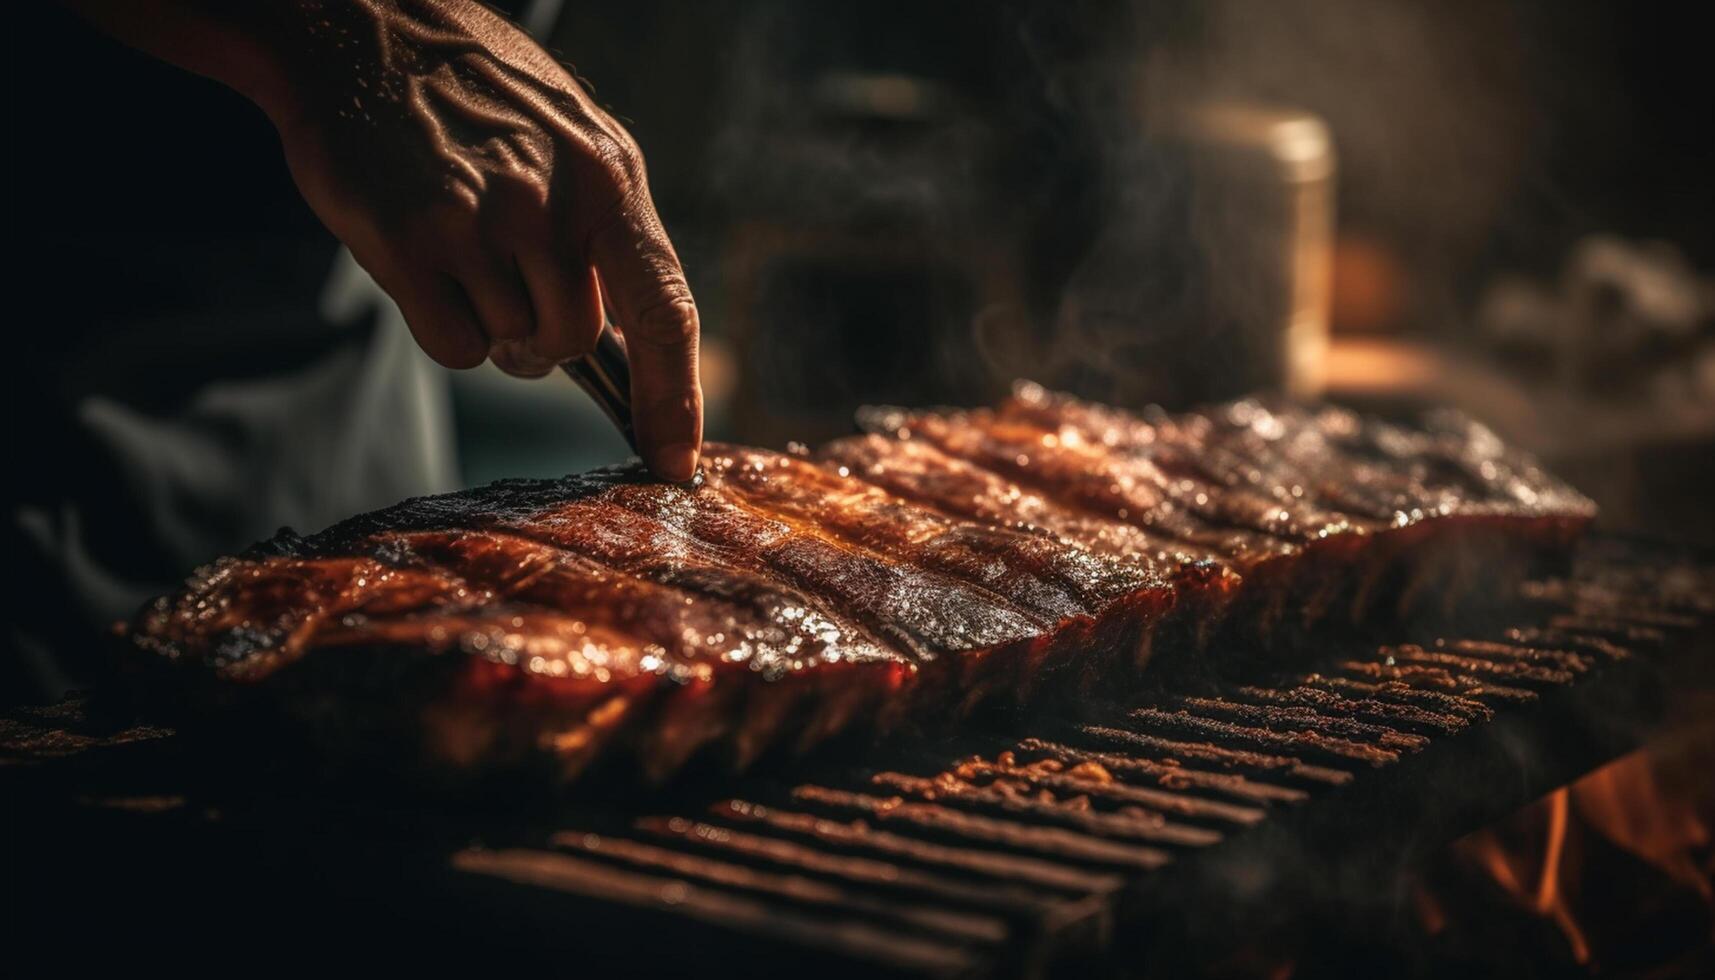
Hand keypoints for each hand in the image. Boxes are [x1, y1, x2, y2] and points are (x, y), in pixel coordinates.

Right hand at [66, 0, 701, 479]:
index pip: (666, 310)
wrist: (364, 32)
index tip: (676, 462)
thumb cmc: (477, 95)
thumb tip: (630, 336)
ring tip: (461, 254)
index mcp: (609, 180)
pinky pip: (454, 347)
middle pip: (573, 341)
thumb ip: (607, 231)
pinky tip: (427, 268)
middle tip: (509, 296)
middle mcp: (551, 203)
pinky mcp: (410, 243)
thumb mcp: (575, 140)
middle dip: (544, 341)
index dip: (677, 398)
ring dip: (491, 326)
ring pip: (510, 347)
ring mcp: (479, 223)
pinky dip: (446, 328)